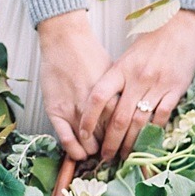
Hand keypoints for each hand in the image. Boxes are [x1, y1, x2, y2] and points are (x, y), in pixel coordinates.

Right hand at [37, 10, 113, 160]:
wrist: (65, 40)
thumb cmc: (91, 55)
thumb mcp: (117, 76)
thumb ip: (125, 95)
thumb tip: (139, 111)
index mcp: (115, 98)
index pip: (125, 129)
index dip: (127, 141)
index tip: (128, 148)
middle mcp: (96, 106)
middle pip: (108, 139)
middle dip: (112, 150)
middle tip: (112, 155)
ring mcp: (74, 109)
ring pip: (88, 143)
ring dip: (93, 152)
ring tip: (96, 154)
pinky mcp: (56, 110)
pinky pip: (66, 138)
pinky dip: (73, 149)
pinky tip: (79, 154)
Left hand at [80, 9, 194, 161]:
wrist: (177, 26)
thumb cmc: (150, 43)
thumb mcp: (127, 58)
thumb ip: (117, 81)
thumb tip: (105, 108)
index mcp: (121, 69)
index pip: (99, 98)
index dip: (88, 119)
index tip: (83, 135)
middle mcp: (137, 78)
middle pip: (119, 118)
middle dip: (110, 142)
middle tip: (105, 157)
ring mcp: (157, 85)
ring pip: (140, 122)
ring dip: (131, 142)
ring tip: (125, 155)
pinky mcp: (175, 90)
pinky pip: (162, 116)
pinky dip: (154, 132)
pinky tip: (148, 142)